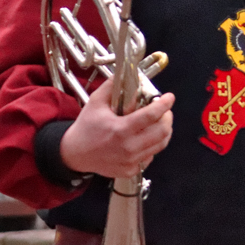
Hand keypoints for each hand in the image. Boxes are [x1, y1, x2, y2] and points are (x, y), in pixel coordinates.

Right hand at [57, 76, 174, 178]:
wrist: (75, 154)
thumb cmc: (86, 128)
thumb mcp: (95, 102)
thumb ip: (112, 86)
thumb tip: (126, 73)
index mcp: (120, 129)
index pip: (151, 116)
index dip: (164, 105)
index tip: (169, 97)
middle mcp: (128, 147)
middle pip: (162, 132)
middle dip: (168, 118)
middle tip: (165, 111)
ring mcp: (130, 161)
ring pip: (160, 145)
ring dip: (164, 131)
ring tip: (159, 122)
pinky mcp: (130, 170)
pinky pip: (150, 156)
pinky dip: (152, 145)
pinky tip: (145, 138)